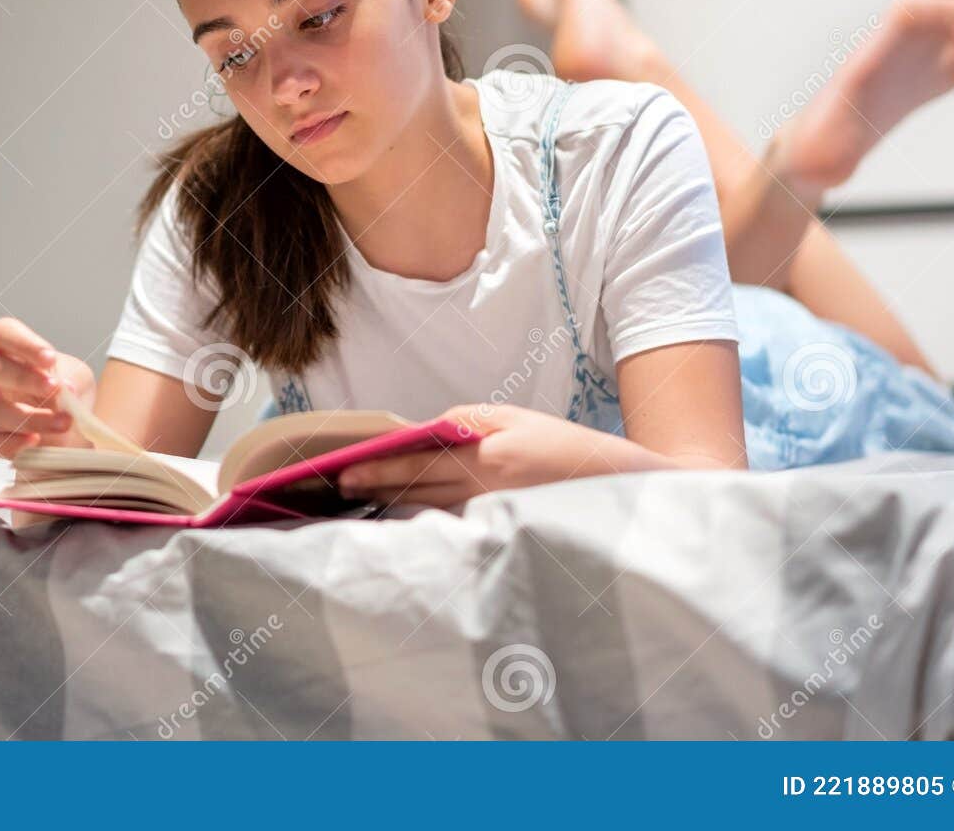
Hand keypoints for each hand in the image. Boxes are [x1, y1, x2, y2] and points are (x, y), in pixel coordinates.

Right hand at [0, 317, 96, 456]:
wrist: (63, 426)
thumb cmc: (64, 390)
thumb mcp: (76, 378)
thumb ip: (71, 381)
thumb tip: (64, 392)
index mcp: (3, 343)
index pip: (3, 332)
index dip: (24, 344)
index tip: (51, 359)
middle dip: (20, 378)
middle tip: (54, 389)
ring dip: (26, 417)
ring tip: (61, 423)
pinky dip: (9, 443)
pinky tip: (34, 442)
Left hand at [335, 404, 648, 509]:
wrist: (613, 489)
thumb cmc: (563, 448)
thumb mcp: (516, 420)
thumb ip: (468, 421)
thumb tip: (427, 429)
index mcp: (486, 462)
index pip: (419, 466)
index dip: (379, 470)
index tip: (347, 473)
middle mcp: (483, 495)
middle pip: (416, 493)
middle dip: (376, 490)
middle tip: (339, 488)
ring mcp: (490, 519)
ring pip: (429, 512)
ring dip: (394, 505)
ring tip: (362, 500)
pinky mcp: (497, 534)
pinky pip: (451, 525)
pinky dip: (424, 518)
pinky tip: (404, 515)